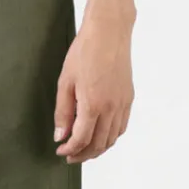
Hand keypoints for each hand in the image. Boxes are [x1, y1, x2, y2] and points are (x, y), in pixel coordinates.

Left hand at [54, 14, 133, 164]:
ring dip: (97, 149)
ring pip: (112, 139)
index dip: (70, 149)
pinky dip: (110, 137)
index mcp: (93, 105)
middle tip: (69, 156)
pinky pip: (121, 127)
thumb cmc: (84, 52)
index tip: (60, 150)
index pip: (81, 139)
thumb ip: (63, 112)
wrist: (109, 31)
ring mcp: (122, 103)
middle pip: (98, 144)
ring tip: (83, 150)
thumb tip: (60, 136)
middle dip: (82, 154)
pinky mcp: (129, 98)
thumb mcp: (65, 82)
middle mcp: (111, 108)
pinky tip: (99, 136)